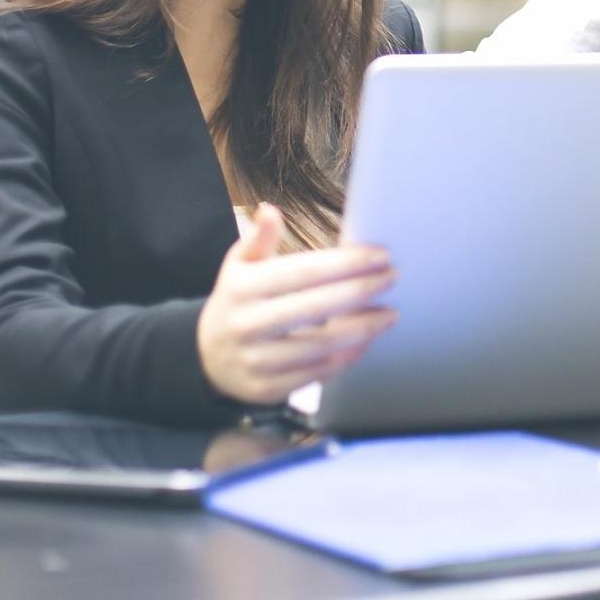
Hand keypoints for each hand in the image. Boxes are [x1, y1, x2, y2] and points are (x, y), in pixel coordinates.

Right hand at [197, 202, 396, 404]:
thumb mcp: (238, 267)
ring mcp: (256, 360)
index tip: (381, 255)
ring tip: (389, 314)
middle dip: (361, 291)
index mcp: (243, 288)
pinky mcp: (265, 389)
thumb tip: (269, 210)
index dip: (346, 263)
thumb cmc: (237, 302)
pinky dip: (345, 358)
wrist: (206, 356)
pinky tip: (366, 342)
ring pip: (320, 345)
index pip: (304, 272)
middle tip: (393, 279)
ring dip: (362, 329)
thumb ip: (258, 240)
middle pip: (316, 307)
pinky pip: (315, 374)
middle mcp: (247, 324)